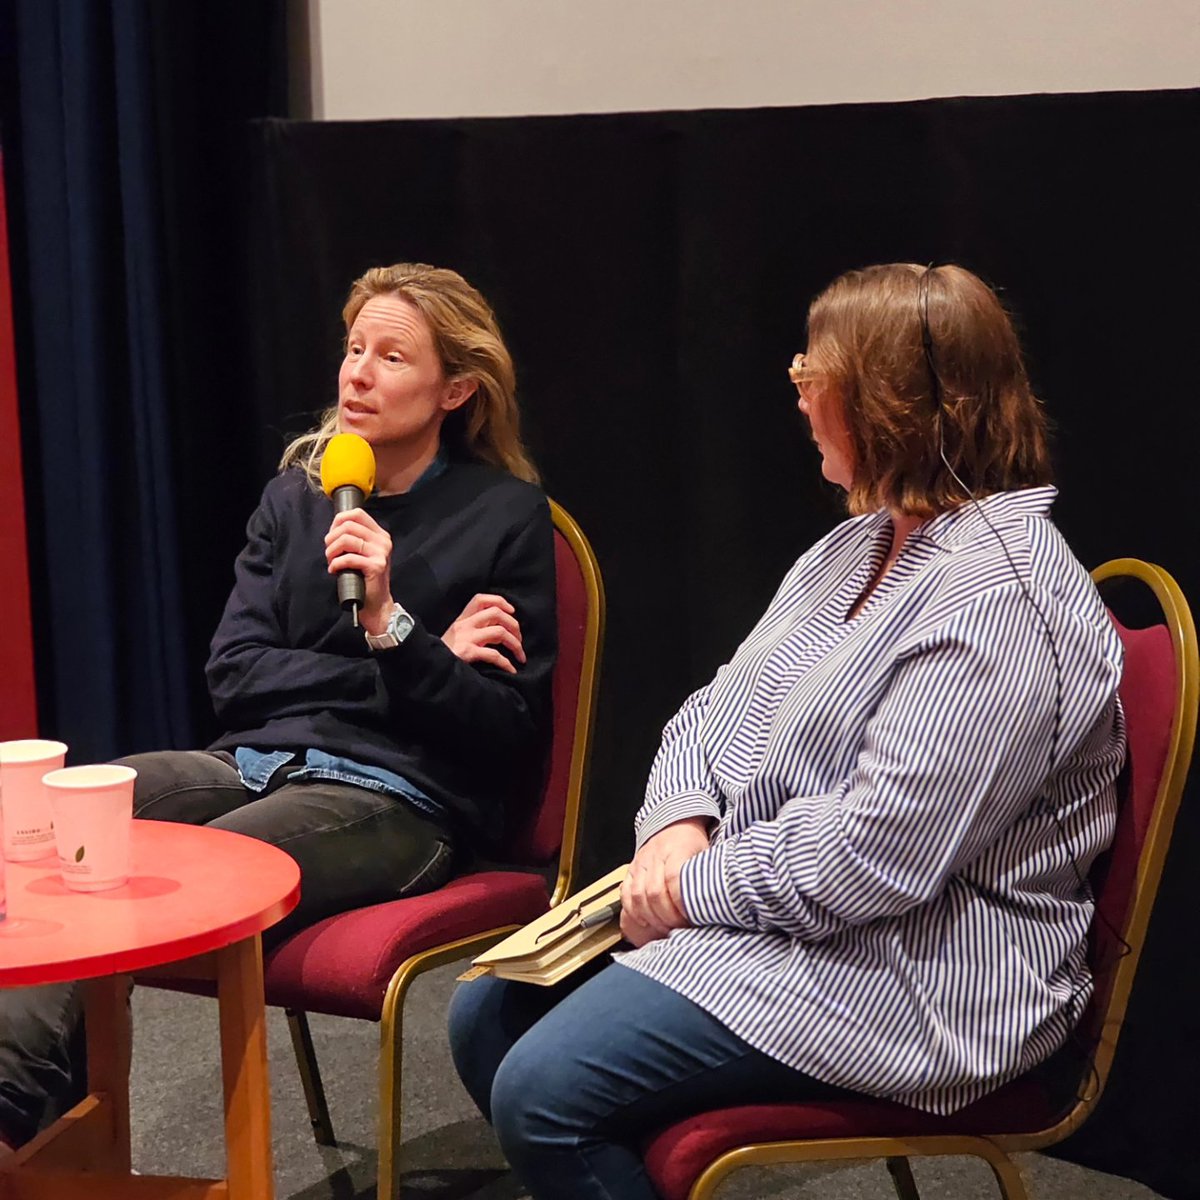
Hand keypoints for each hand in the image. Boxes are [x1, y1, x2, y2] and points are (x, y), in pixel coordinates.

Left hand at [324, 508, 394, 630]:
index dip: (339, 520)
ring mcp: (381, 553)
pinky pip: (348, 558)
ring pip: (346, 540)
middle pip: (348, 526)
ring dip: (332, 551)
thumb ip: (354, 538)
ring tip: (331, 561)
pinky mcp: (376, 566)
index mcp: (380, 535)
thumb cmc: (365, 578)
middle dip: (331, 538)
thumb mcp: (363, 553)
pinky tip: (334, 570)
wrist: (376, 603)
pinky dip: (336, 564)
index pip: (357, 514)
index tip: (331, 534)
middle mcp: (383, 541)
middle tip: (329, 552)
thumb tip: (335, 528)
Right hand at [442, 594, 525, 674]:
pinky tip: (511, 669)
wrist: (429, 667)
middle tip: (520, 640)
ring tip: (520, 655)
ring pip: (500, 632)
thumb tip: (498, 630)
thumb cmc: (444, 655)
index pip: (481, 599)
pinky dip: (506, 663)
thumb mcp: (455, 636)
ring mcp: (466, 638)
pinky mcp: (467, 653)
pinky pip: (494, 655)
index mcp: (461, 619)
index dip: (500, 601)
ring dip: (515, 644)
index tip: (512, 612)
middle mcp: (464, 625)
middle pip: (497, 613)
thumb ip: (471, 629)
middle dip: (514, 626)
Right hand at [619, 817, 710, 945]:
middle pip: (654, 892)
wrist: (674, 824)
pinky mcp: (630, 870)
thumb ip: (706, 876)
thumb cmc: (693, 843)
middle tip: (680, 929)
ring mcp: (640, 863)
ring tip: (665, 929)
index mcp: (676, 849)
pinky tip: (645, 922)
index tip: (691, 917)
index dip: (680, 902)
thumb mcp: (705, 853)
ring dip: (651, 918)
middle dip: (667, 917)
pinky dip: (633, 912)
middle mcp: (654, 856)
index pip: (674, 878)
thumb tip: (715, 903)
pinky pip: (626, 894)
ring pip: (638, 896)